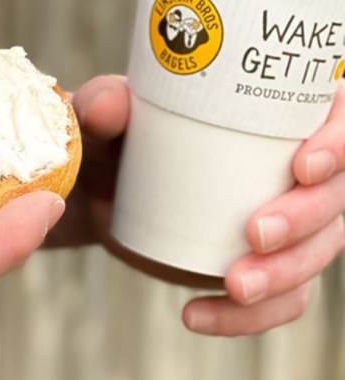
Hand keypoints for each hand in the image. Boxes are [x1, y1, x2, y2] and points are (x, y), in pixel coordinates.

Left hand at [59, 75, 344, 335]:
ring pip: (318, 252)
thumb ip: (102, 102)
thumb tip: (106, 107)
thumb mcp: (105, 114)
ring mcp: (287, 221)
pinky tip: (198, 313)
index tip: (303, 165)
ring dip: (285, 275)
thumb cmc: (118, 135)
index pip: (338, 120)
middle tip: (254, 233)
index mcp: (279, 113)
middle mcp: (295, 165)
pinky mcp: (265, 264)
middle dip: (306, 220)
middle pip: (335, 196)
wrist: (100, 187)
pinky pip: (283, 299)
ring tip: (233, 285)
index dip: (339, 144)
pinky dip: (248, 317)